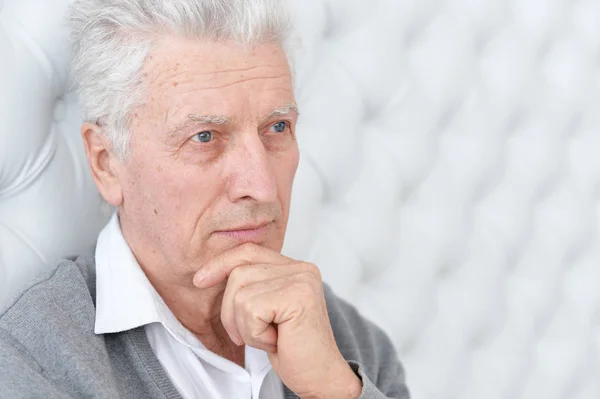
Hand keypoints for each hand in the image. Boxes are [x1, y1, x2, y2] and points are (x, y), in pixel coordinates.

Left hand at [193, 243, 361, 398]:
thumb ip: (251, 285)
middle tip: (254, 334)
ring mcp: (302, 280)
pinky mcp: (298, 296)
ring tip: (270, 337)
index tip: (200, 280)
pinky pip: (251, 310)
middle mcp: (302, 268)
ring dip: (246, 326)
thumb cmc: (291, 347)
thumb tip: (209, 273)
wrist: (318, 376)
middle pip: (239, 273)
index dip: (220, 263)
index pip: (248, 252)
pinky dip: (255, 334)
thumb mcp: (265, 309)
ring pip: (241, 294)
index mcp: (295, 267)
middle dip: (232, 310)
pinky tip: (276, 341)